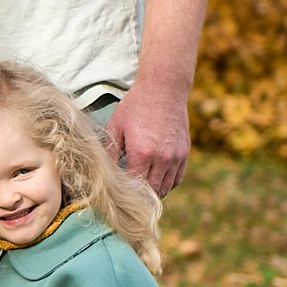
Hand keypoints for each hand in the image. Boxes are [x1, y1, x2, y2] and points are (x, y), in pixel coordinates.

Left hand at [108, 79, 189, 196]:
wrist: (163, 90)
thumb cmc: (135, 106)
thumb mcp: (115, 126)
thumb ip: (109, 151)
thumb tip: (102, 171)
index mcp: (142, 152)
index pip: (135, 187)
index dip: (126, 193)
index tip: (117, 192)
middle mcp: (162, 158)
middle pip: (151, 191)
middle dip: (139, 196)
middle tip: (128, 196)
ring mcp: (176, 157)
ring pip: (166, 187)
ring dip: (153, 191)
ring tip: (140, 189)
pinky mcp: (184, 153)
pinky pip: (177, 179)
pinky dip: (166, 183)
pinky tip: (155, 179)